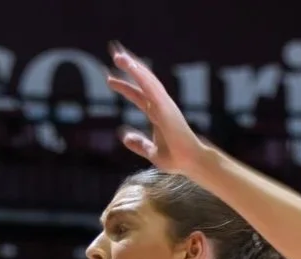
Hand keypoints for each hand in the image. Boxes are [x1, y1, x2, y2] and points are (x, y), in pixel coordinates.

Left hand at [107, 44, 213, 176]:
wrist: (191, 163)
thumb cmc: (176, 158)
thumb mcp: (152, 152)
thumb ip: (139, 144)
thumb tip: (124, 136)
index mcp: (156, 113)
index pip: (138, 95)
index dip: (124, 86)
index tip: (109, 79)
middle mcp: (160, 105)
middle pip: (142, 81)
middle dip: (129, 67)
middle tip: (115, 53)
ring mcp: (164, 104)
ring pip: (147, 80)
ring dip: (133, 67)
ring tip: (119, 56)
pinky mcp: (167, 107)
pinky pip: (152, 88)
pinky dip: (142, 77)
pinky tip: (132, 67)